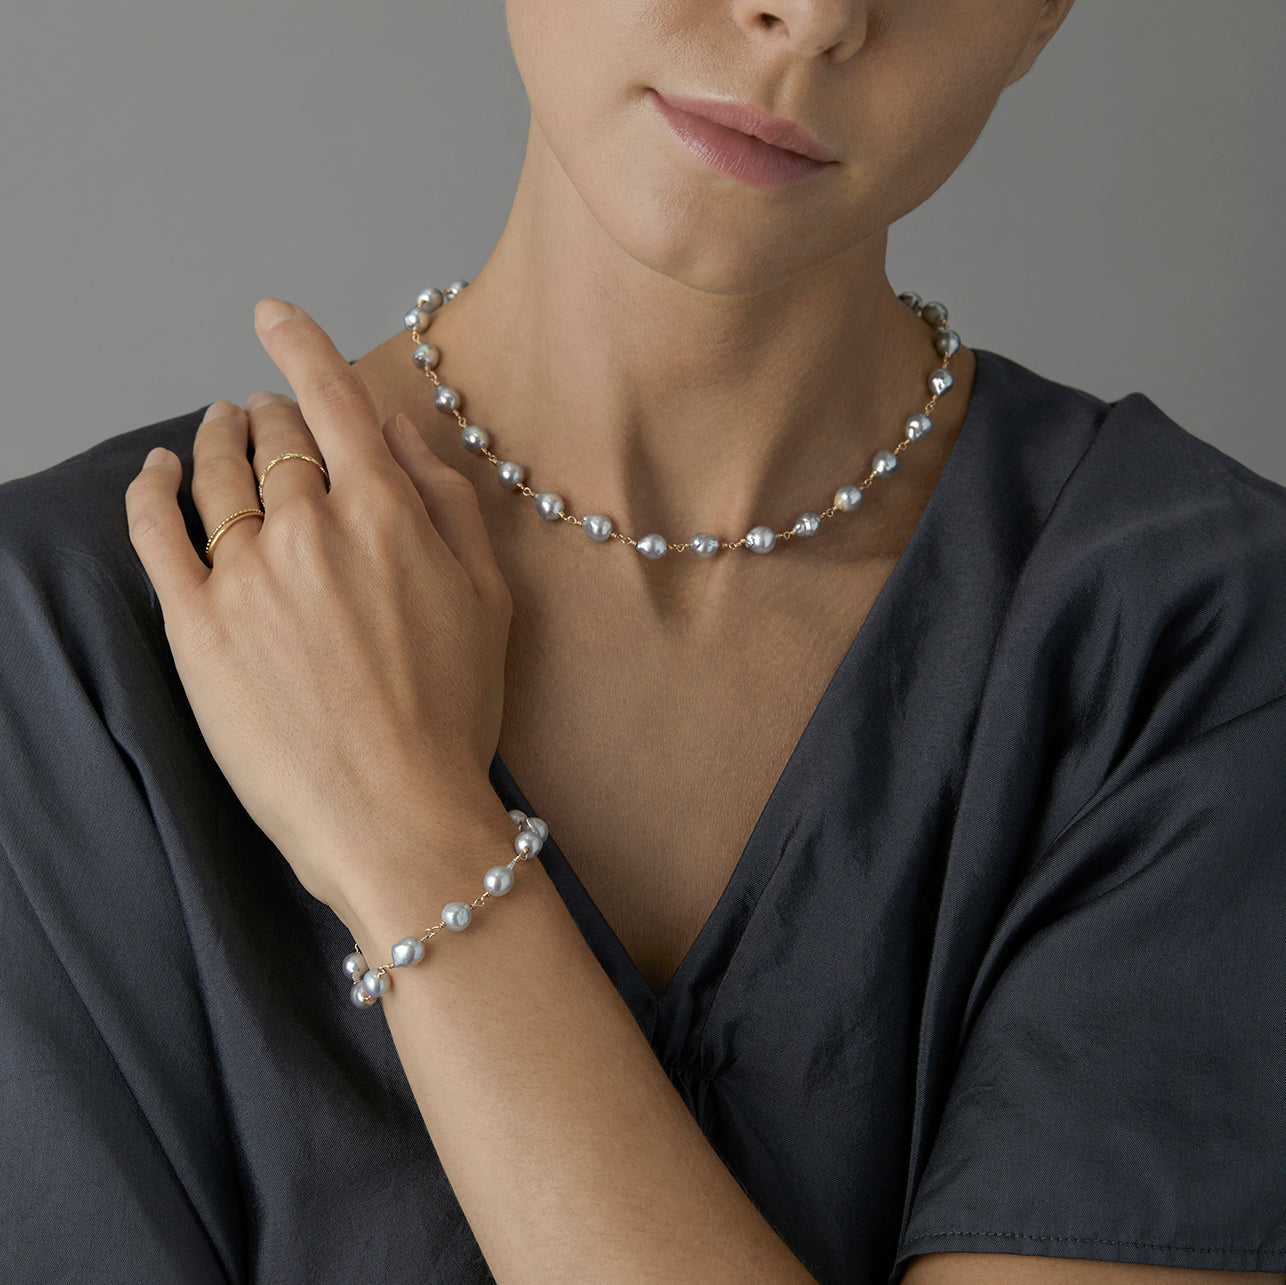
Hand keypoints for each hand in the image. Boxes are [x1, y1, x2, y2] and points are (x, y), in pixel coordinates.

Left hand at [125, 299, 512, 920]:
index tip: (273, 315)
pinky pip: (157, 536)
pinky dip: (148, 492)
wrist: (396, 814)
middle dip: (268, 411)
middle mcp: (309, 529)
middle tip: (264, 411)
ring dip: (213, 440)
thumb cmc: (453, 713)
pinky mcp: (198, 628)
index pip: (333, 402)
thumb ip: (449, 503)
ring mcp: (246, 577)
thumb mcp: (488, 599)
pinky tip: (151, 473)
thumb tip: (402, 435)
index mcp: (385, 516)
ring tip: (217, 429)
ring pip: (214, 478)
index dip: (301, 346)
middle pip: (273, 437)